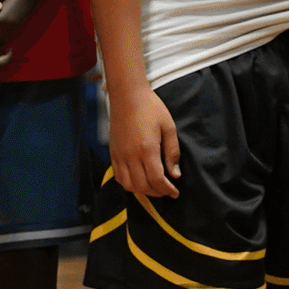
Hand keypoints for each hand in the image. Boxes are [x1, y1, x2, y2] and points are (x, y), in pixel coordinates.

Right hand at [108, 80, 180, 198]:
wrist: (128, 95)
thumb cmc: (151, 108)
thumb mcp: (169, 127)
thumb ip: (172, 153)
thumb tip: (175, 174)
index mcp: (146, 149)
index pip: (157, 180)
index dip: (167, 190)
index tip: (175, 193)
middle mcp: (130, 155)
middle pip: (142, 186)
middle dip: (157, 193)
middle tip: (167, 191)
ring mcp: (119, 155)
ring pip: (128, 185)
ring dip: (142, 191)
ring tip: (154, 188)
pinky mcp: (113, 153)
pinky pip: (118, 176)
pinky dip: (129, 184)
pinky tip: (138, 181)